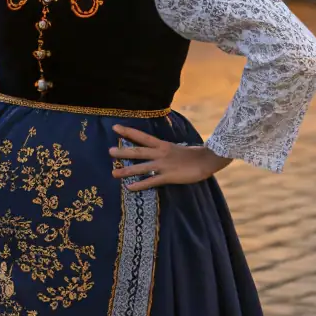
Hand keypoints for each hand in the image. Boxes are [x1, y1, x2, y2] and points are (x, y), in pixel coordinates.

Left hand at [109, 126, 230, 190]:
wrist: (207, 160)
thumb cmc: (193, 154)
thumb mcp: (176, 148)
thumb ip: (164, 149)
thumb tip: (156, 149)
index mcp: (162, 145)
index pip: (142, 136)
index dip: (128, 132)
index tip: (115, 127)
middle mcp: (160, 153)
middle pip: (138, 151)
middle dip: (123, 152)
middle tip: (109, 151)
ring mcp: (163, 165)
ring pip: (141, 167)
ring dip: (126, 171)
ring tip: (113, 173)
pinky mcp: (167, 177)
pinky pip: (151, 181)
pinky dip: (140, 185)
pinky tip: (129, 188)